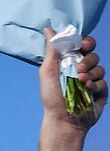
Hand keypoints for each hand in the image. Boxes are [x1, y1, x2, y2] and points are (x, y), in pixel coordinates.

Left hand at [38, 29, 105, 150]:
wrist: (63, 122)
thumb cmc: (52, 99)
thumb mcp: (48, 73)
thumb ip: (51, 51)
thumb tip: (48, 29)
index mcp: (68, 64)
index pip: (82, 46)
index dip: (85, 42)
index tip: (83, 45)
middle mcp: (81, 70)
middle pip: (93, 55)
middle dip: (88, 59)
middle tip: (79, 69)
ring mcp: (92, 81)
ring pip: (100, 67)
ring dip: (91, 73)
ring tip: (80, 82)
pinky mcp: (100, 92)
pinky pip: (103, 82)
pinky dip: (95, 84)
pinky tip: (87, 90)